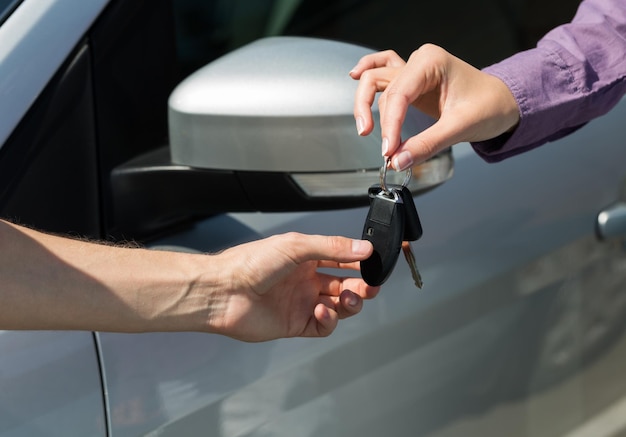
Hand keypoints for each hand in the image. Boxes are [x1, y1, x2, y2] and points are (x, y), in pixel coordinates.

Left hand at [209, 233, 378, 341]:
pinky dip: (329, 319)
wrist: (223, 292)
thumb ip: (332, 248)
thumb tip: (364, 248)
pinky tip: (322, 310)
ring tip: (349, 299)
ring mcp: (301, 302)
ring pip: (338, 306)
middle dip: (361, 286)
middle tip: (371, 286)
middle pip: (344, 284)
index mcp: (305, 257)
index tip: (377, 261)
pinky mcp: (296, 324)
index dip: (360, 260)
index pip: (341, 258)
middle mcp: (305, 280)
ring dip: (350, 303)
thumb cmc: (251, 263)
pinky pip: (323, 325)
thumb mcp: (296, 246)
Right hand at [350, 44, 519, 169]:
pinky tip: (353, 76)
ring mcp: (414, 69)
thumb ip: (427, 144)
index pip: (398, 94)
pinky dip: (368, 75)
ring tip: (366, 131)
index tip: (389, 151)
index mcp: (431, 62)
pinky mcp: (412, 82)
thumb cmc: (489, 107)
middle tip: (381, 148)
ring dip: (367, 106)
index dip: (390, 125)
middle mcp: (419, 61)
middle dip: (376, 117)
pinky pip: (382, 73)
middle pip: (380, 86)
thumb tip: (398, 161)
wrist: (504, 102)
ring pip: (376, 83)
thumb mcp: (460, 127)